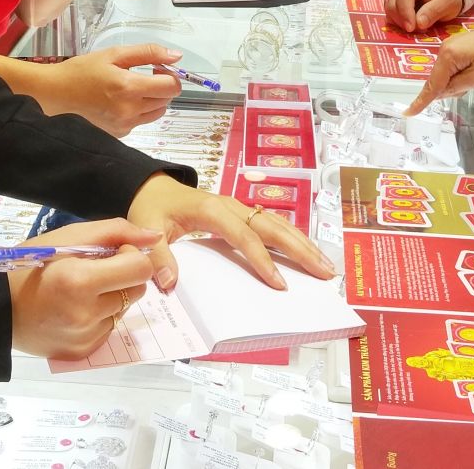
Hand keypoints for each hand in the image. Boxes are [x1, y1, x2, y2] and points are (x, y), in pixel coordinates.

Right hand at [7, 219, 159, 359]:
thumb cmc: (30, 265)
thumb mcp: (69, 238)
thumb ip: (116, 232)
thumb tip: (155, 238)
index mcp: (81, 281)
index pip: (140, 269)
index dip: (131, 256)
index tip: (113, 253)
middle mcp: (86, 314)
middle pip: (137, 290)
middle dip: (124, 276)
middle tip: (95, 271)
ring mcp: (85, 337)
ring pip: (123, 310)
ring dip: (111, 297)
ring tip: (80, 292)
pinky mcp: (82, 352)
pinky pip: (108, 329)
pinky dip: (100, 317)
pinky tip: (75, 310)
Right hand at [40, 45, 182, 135]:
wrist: (58, 94)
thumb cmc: (84, 71)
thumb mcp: (115, 54)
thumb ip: (148, 53)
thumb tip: (177, 56)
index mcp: (129, 88)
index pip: (171, 87)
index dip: (170, 75)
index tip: (157, 69)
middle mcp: (130, 110)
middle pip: (166, 100)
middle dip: (161, 86)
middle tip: (144, 75)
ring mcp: (125, 125)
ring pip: (157, 112)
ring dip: (153, 99)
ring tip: (132, 89)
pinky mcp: (120, 133)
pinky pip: (142, 121)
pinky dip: (139, 111)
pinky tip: (121, 101)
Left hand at [126, 173, 335, 291]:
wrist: (152, 189)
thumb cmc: (151, 209)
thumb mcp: (146, 230)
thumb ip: (159, 257)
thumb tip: (170, 284)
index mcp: (212, 210)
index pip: (243, 237)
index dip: (262, 260)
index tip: (279, 284)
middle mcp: (232, 206)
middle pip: (272, 227)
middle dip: (299, 249)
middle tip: (324, 272)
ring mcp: (240, 208)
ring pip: (278, 224)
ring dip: (303, 244)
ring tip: (326, 265)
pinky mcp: (242, 214)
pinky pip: (272, 226)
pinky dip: (293, 239)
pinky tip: (308, 254)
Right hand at [386, 0, 464, 32]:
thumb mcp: (448, 3)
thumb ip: (433, 12)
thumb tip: (418, 23)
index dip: (405, 12)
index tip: (411, 28)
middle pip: (392, 1)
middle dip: (402, 19)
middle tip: (417, 29)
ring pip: (389, 8)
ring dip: (400, 21)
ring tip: (416, 26)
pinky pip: (390, 11)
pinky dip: (398, 20)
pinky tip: (411, 22)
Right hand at [405, 19, 473, 115]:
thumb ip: (456, 88)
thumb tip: (439, 93)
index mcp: (447, 56)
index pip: (432, 84)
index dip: (421, 101)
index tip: (409, 113)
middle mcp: (446, 49)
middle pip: (439, 80)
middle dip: (452, 89)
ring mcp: (454, 46)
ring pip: (448, 75)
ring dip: (460, 82)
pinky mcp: (463, 47)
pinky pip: (455, 67)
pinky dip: (464, 75)